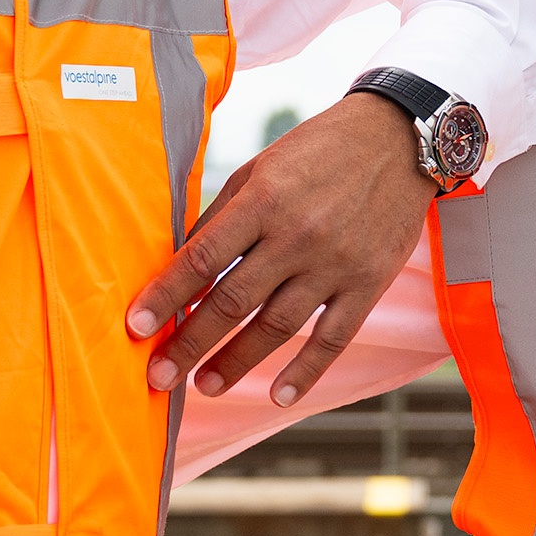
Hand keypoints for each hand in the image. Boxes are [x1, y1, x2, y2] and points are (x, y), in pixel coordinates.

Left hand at [125, 92, 427, 404]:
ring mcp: (335, 264)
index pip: (202, 257)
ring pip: (277, 327)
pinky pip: (333, 337)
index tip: (135, 327)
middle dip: (190, 343)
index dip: (165, 295)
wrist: (400, 140)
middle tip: (159, 377)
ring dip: (236, 362)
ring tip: (205, 386)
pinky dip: (305, 371)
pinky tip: (279, 396)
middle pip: (233, 301)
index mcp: (263, 200)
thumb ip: (223, 215)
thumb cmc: (319, 151)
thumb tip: (181, 263)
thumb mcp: (263, 167)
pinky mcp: (369, 283)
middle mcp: (297, 235)